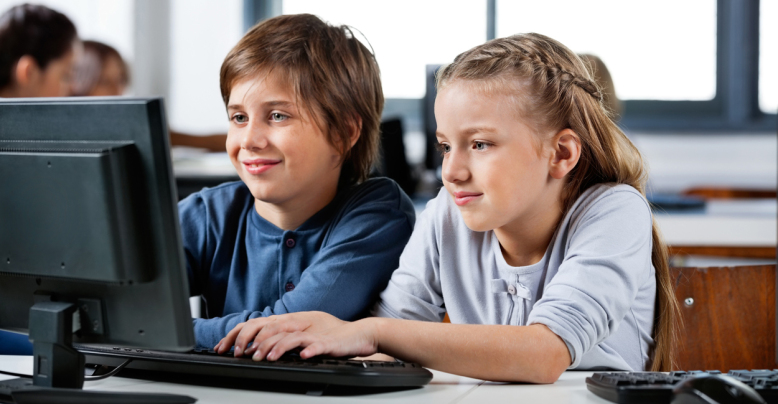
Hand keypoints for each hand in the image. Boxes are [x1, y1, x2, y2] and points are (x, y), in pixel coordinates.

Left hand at [255, 318, 380, 360]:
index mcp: (296, 325)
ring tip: (269, 357)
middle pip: (275, 331)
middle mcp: (303, 327)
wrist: (361, 335)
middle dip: (259, 343)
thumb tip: (265, 349)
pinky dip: (309, 351)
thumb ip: (289, 340)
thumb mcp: (307, 338)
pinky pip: (318, 346)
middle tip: (248, 355)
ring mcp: (316, 334)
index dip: (250, 336)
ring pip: (292, 338)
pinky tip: (303, 356)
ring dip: (278, 347)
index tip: (238, 348)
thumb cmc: (334, 338)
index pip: (267, 326)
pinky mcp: (329, 343)